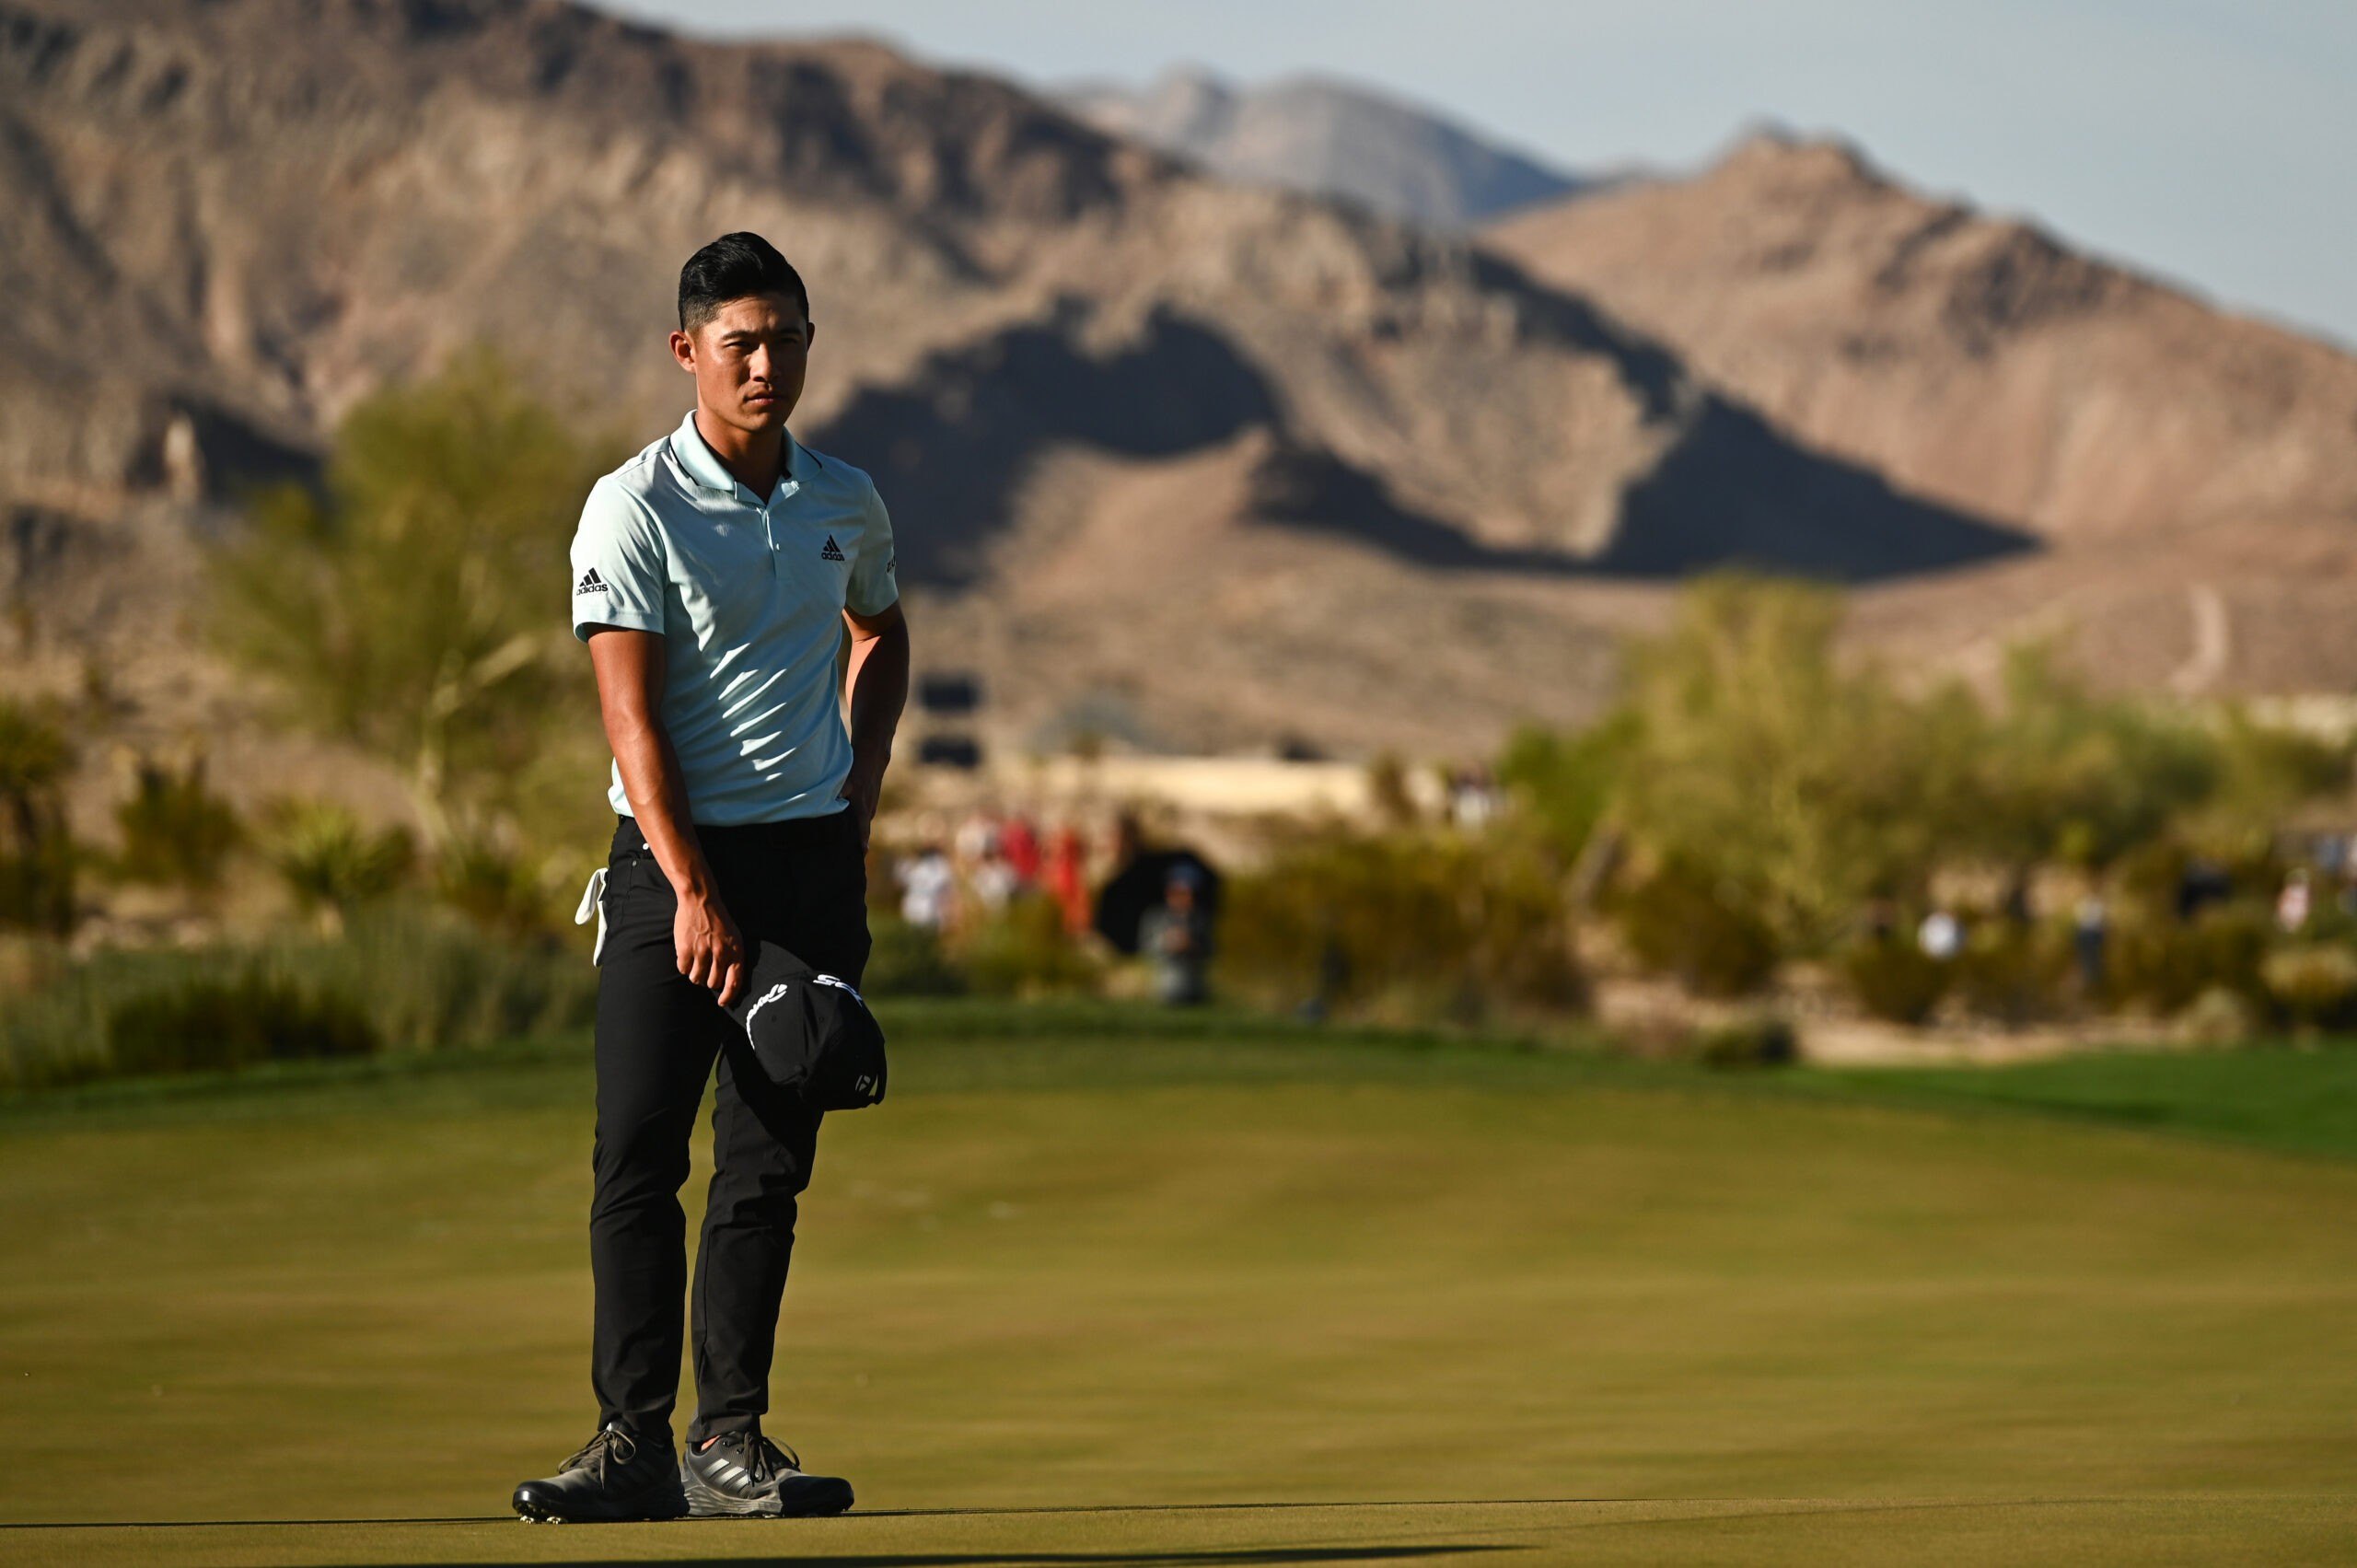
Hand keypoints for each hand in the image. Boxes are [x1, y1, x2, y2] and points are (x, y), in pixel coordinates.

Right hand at [674, 886, 746, 1007]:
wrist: (701, 901)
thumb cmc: (719, 920)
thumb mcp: (734, 937)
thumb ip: (733, 957)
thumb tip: (730, 982)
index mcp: (735, 951)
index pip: (734, 982)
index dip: (728, 996)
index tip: (722, 1002)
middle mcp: (720, 953)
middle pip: (713, 983)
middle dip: (708, 981)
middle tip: (705, 970)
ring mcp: (702, 952)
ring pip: (697, 979)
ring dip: (695, 975)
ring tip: (696, 963)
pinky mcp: (686, 950)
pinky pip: (683, 970)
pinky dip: (684, 966)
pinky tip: (686, 955)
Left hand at [839, 761, 882, 850]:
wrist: (874, 754)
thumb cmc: (858, 766)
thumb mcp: (847, 777)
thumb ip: (842, 789)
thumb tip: (838, 797)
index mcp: (863, 805)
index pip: (863, 828)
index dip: (862, 841)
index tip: (863, 853)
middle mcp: (869, 806)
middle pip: (864, 828)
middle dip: (860, 841)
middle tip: (855, 856)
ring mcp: (872, 802)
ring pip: (865, 820)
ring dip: (860, 831)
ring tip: (855, 845)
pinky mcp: (871, 797)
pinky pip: (865, 812)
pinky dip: (861, 820)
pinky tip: (854, 823)